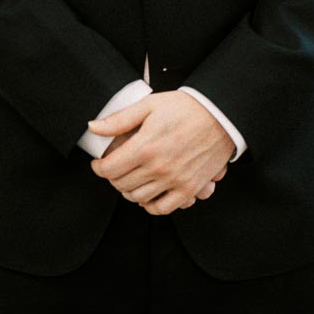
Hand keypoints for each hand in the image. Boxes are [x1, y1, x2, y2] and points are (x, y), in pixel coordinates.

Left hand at [88, 92, 235, 214]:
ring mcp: (174, 180)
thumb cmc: (185, 107)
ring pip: (138, 198)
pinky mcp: (189, 188)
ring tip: (129, 179)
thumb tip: (93, 127)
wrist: (220, 115)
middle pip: (121, 184)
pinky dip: (150, 205)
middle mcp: (158, 168)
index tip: (99, 163)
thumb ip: (119, 120)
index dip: (98, 167)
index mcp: (145, 147)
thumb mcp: (149, 105)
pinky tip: (147, 194)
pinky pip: (162, 208)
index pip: (109, 169)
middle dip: (112, 177)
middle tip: (114, 169)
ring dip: (128, 191)